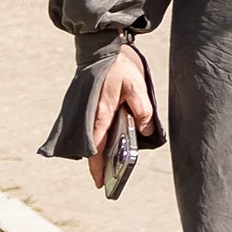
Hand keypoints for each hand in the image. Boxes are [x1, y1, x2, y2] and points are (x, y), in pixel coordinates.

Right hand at [84, 45, 155, 190]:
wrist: (101, 49)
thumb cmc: (119, 68)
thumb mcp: (137, 87)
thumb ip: (142, 110)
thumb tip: (146, 132)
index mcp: (102, 113)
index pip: (97, 148)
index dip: (98, 167)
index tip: (100, 182)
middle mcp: (90, 116)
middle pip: (91, 147)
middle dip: (98, 164)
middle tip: (105, 180)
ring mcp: (86, 111)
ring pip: (90, 138)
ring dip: (97, 152)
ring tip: (108, 165)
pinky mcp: (86, 107)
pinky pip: (90, 127)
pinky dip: (97, 138)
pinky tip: (108, 143)